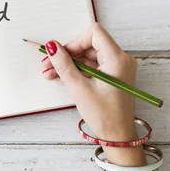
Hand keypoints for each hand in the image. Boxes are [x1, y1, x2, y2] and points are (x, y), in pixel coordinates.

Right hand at [41, 22, 136, 141]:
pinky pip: (92, 66)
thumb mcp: (79, 88)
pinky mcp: (113, 75)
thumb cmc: (104, 115)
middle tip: (48, 64)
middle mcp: (120, 59)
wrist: (118, 137)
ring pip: (88, 56)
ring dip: (69, 63)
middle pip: (89, 44)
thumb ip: (64, 64)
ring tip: (51, 73)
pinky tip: (62, 77)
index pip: (94, 33)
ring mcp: (117, 68)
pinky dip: (77, 70)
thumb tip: (52, 46)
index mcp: (117, 59)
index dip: (75, 41)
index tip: (61, 54)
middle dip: (68, 54)